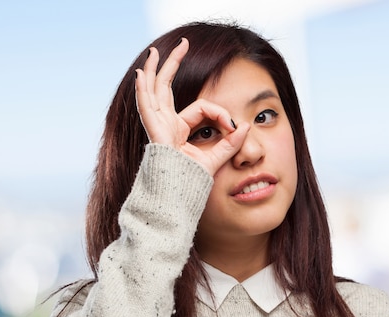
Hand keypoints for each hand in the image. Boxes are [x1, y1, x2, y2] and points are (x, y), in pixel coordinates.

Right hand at [135, 38, 248, 175]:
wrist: (177, 199)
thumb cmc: (192, 184)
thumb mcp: (216, 159)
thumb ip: (230, 143)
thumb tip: (246, 125)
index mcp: (179, 131)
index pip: (202, 109)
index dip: (220, 113)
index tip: (234, 126)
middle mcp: (166, 126)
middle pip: (167, 88)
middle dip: (173, 65)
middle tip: (182, 44)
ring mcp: (158, 128)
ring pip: (155, 91)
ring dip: (156, 69)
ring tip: (155, 51)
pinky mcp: (154, 133)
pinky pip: (147, 107)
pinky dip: (144, 90)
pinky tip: (143, 73)